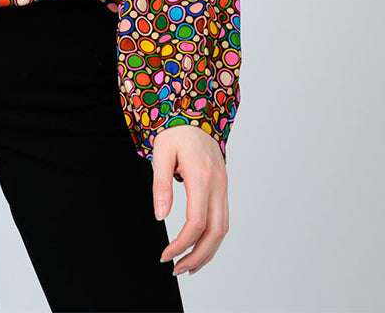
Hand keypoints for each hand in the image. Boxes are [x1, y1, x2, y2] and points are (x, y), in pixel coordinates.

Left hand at [152, 125, 228, 275]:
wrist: (195, 115)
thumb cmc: (175, 132)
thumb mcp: (161, 153)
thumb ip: (161, 185)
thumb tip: (160, 216)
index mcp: (201, 176)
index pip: (196, 222)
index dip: (181, 244)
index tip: (165, 255)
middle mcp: (217, 185)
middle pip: (215, 233)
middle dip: (197, 257)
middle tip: (177, 270)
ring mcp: (224, 187)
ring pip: (223, 229)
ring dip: (207, 252)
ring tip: (187, 266)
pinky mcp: (223, 188)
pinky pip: (222, 220)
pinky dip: (213, 239)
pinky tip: (199, 248)